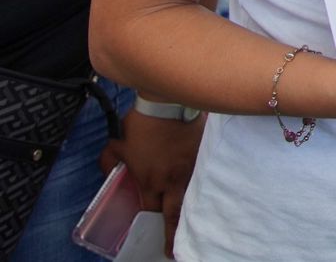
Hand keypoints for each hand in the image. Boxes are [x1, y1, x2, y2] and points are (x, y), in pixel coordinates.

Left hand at [98, 109, 204, 257]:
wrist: (170, 101)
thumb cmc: (142, 124)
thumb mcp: (118, 144)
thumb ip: (111, 161)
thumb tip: (108, 171)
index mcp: (152, 181)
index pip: (153, 211)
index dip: (156, 228)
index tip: (164, 245)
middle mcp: (175, 181)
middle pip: (176, 213)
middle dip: (176, 234)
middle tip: (179, 252)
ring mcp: (194, 168)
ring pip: (196, 196)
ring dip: (196, 213)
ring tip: (202, 228)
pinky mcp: (208, 155)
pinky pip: (209, 177)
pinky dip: (210, 188)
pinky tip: (215, 193)